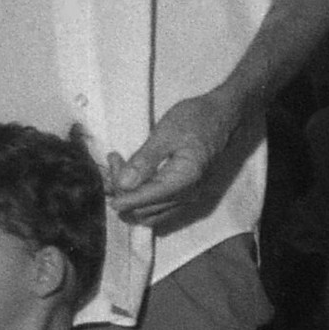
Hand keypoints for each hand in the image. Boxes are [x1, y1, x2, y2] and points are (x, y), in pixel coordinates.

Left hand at [104, 91, 234, 228]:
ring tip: (120, 170)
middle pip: (146, 210)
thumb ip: (144, 160)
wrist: (222, 116)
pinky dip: (144, 199)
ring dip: (132, 198)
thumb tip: (122, 185)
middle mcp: (189, 196)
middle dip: (124, 192)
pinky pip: (161, 209)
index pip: (147, 199)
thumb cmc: (196, 119)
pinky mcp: (188, 195)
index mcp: (185, 180)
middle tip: (114, 162)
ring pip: (152, 213)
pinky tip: (135, 179)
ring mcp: (191, 198)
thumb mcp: (165, 133)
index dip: (123, 197)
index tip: (105, 184)